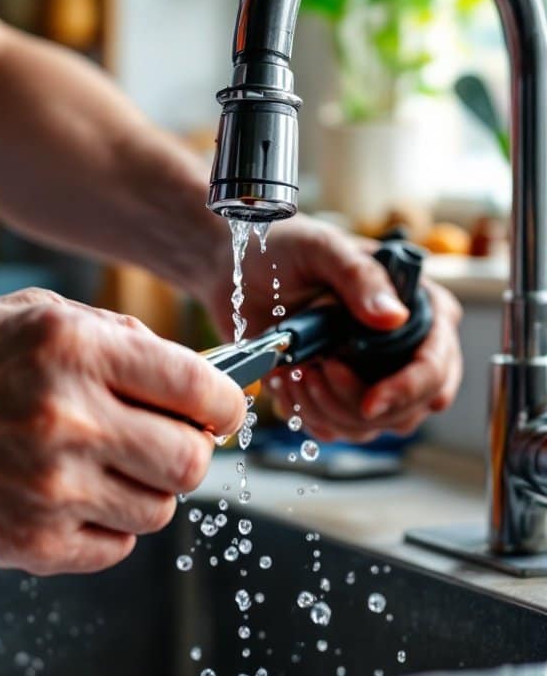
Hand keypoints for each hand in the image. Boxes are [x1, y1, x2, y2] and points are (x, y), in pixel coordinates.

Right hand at [0, 289, 244, 574]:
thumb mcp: (42, 316)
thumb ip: (123, 338)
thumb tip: (201, 379)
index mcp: (75, 349)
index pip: (200, 388)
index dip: (229, 403)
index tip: (227, 409)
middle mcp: (67, 418)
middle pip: (192, 460)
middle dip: (192, 451)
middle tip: (172, 439)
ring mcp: (51, 488)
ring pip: (161, 509)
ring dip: (149, 488)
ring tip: (107, 464)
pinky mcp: (33, 543)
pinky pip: (119, 545)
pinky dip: (111, 524)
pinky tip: (76, 494)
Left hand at [207, 215, 461, 441]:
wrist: (239, 267)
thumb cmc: (286, 247)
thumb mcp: (323, 248)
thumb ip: (359, 277)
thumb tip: (394, 317)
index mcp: (419, 309)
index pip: (436, 367)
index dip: (409, 390)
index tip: (371, 401)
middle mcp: (403, 349)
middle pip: (407, 410)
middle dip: (357, 402)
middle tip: (319, 369)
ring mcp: (370, 376)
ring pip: (368, 426)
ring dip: (326, 407)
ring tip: (298, 369)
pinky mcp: (335, 394)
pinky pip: (332, 428)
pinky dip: (306, 412)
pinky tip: (288, 378)